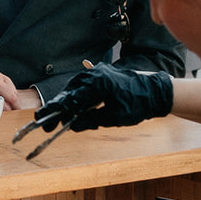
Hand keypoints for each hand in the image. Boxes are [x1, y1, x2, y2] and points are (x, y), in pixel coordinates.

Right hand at [32, 64, 173, 132]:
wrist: (157, 92)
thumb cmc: (138, 104)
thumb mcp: (113, 118)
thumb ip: (91, 120)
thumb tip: (72, 125)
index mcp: (96, 83)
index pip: (69, 99)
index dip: (55, 112)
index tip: (43, 121)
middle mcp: (94, 75)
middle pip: (69, 93)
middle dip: (58, 110)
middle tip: (47, 124)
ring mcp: (97, 73)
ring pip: (75, 90)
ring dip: (68, 105)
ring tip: (59, 120)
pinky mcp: (101, 75)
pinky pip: (84, 87)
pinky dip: (78, 99)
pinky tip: (73, 111)